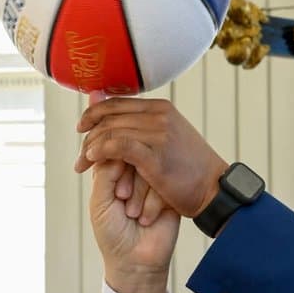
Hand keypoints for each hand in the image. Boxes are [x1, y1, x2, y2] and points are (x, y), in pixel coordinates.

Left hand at [75, 97, 228, 218]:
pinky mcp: (156, 155)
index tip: (80, 129)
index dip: (92, 114)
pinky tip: (93, 160)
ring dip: (90, 150)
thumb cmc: (188, 169)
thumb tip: (104, 101)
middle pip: (109, 118)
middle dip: (88, 137)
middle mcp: (159, 116)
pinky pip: (118, 146)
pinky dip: (101, 152)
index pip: (116, 103)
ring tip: (82, 165)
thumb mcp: (166, 137)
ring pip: (110, 132)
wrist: (213, 191)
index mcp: (160, 108)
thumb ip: (138, 123)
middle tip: (80, 159)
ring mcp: (158, 134)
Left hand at [89, 160, 178, 292]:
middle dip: (127, 181)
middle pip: (133, 156)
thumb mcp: (99, 202)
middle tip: (122, 201)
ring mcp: (152, 183)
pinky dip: (152, 202)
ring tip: (133, 215)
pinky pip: (164, 182)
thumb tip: (121, 147)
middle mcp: (132, 175)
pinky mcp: (169, 193)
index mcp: (110, 174)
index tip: (113, 192)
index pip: (112, 151)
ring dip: (139, 194)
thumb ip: (105, 172)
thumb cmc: (112, 234)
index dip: (114, 167)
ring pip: (148, 168)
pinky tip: (147, 219)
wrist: (135, 262)